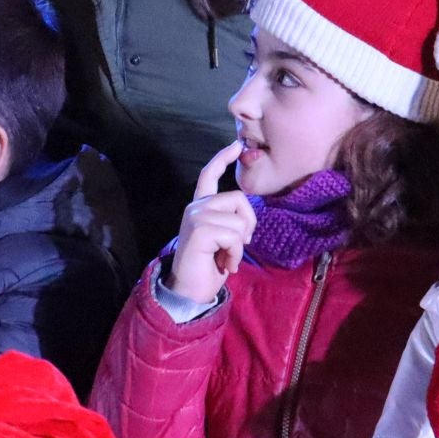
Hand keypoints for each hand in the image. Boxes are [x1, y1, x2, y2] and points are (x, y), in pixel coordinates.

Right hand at [164, 141, 255, 306]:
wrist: (190, 292)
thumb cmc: (209, 267)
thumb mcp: (224, 238)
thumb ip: (231, 220)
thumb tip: (246, 214)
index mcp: (200, 207)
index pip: (209, 175)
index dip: (223, 158)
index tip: (236, 145)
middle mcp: (195, 207)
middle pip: (239, 198)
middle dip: (248, 224)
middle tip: (238, 246)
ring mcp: (195, 217)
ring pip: (239, 219)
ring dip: (240, 245)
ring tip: (227, 258)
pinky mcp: (198, 231)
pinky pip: (233, 235)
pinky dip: (235, 253)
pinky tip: (225, 263)